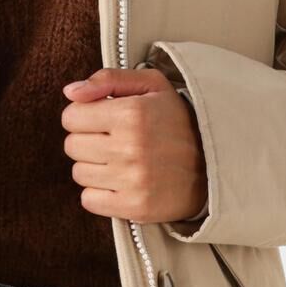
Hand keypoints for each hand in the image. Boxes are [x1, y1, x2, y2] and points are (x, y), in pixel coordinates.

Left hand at [59, 66, 206, 226]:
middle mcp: (130, 147)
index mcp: (131, 113)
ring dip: (95, 167)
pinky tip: (121, 182)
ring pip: (79, 174)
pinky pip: (89, 200)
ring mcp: (133, 180)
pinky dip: (100, 193)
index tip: (103, 120)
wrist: (214, 164)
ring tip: (121, 161)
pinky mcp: (135, 207)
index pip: (71, 116)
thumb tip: (70, 92)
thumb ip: (108, 79)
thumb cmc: (177, 120)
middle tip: (113, 141)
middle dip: (88, 140)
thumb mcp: (151, 86)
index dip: (83, 116)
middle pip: (72, 146)